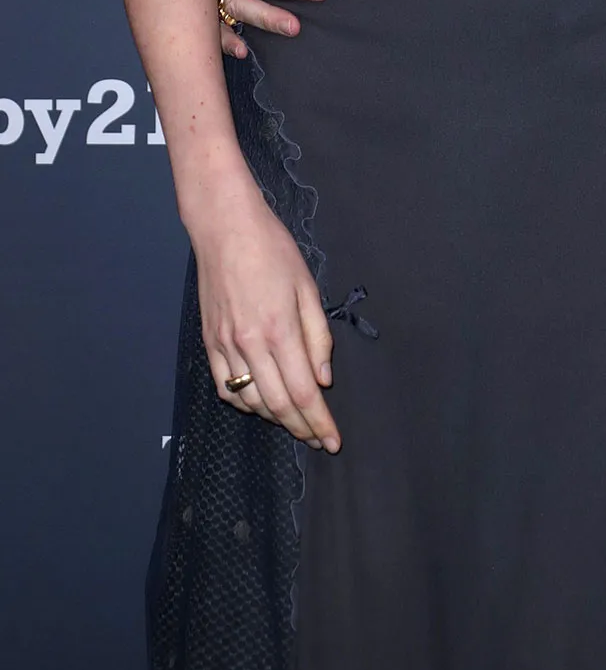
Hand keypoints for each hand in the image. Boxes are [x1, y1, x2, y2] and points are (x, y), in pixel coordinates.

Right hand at [193, 177, 339, 450]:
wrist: (224, 228)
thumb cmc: (272, 249)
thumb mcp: (307, 286)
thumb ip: (317, 336)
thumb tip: (323, 379)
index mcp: (279, 330)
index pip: (303, 392)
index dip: (319, 422)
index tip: (333, 441)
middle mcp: (249, 345)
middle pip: (278, 405)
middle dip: (301, 428)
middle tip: (318, 439)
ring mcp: (225, 346)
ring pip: (250, 401)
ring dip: (275, 418)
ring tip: (295, 421)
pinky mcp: (208, 343)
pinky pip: (225, 388)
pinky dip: (244, 403)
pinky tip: (259, 402)